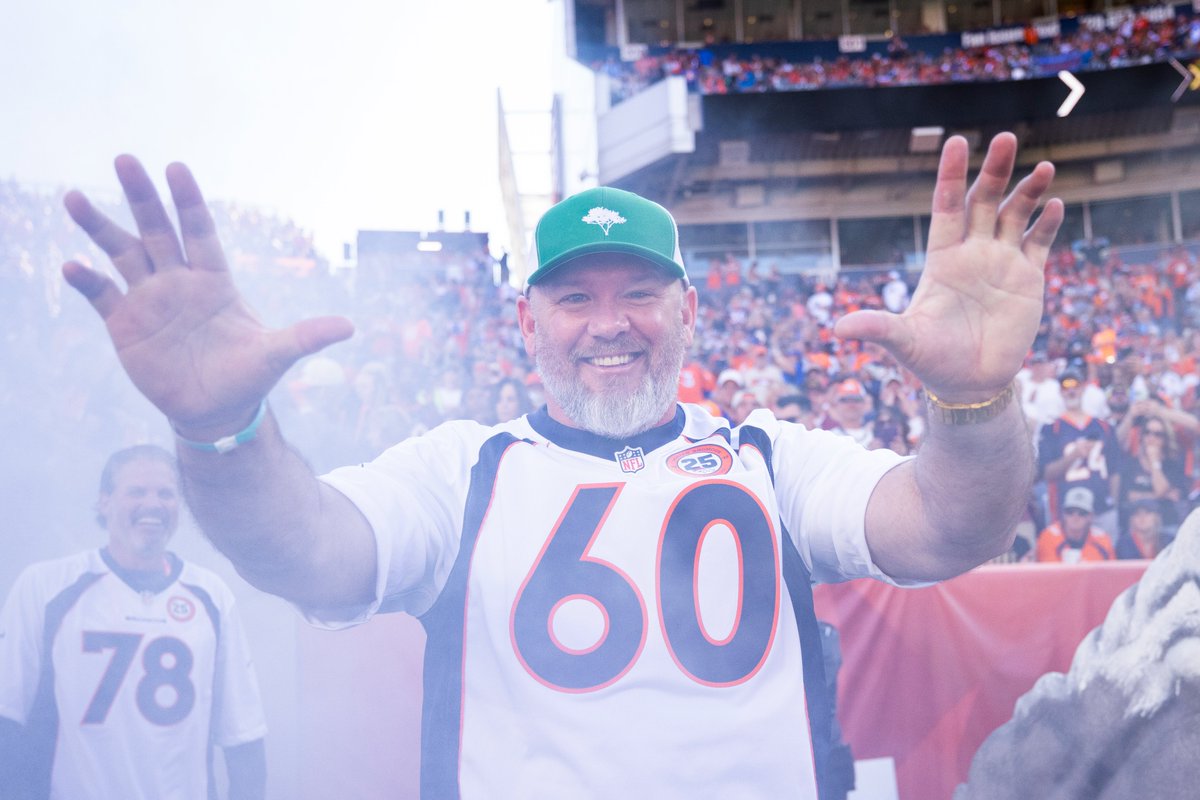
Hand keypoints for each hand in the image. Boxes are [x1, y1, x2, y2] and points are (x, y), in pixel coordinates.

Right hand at [62, 156, 352, 436]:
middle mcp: (178, 281)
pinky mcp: (125, 325)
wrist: (215, 410)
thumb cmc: (247, 377)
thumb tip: (349, 327)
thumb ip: (306, 337)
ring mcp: (149, 300)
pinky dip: (87, 281)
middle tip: (124, 160)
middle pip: (157, 230)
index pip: (200, 231)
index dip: (188, 201)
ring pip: (122, 253)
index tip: (176, 168)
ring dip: (99, 227)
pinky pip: (102, 295)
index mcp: (214, 279)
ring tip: (73, 197)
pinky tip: (71, 266)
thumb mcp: (277, 356)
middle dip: (142, 197)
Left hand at [834, 133, 1062, 401]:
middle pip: (984, 201)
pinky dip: (1047, 224)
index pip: (946, 206)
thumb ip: (878, 328)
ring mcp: (1001, 263)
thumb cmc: (932, 362)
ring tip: (1045, 168)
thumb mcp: (904, 343)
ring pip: (1015, 215)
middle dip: (995, 170)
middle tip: (1004, 137)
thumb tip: (839, 328)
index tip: (956, 142)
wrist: (970, 384)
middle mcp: (972, 253)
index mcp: (942, 259)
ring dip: (1029, 191)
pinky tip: (1056, 204)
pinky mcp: (1028, 280)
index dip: (951, 175)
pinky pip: (1038, 243)